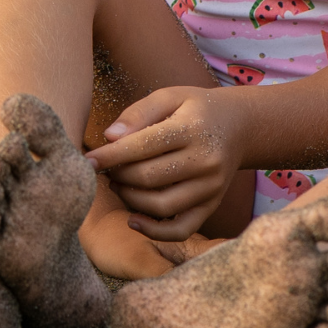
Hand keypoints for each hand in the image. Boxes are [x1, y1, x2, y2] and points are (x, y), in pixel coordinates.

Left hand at [85, 84, 245, 240]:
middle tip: (105, 168)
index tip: (88, 160)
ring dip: (129, 199)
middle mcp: (205, 160)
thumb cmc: (195, 108)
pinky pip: (181, 229)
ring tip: (117, 184)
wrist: (240, 126)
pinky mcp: (212, 205)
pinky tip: (132, 219)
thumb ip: (138, 113)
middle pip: (149, 178)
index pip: (143, 145)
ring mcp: (211, 187)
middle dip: (118, 175)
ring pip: (161, 205)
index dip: (111, 155)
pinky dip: (154, 231)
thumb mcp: (169, 97)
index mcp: (192, 129)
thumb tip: (109, 137)